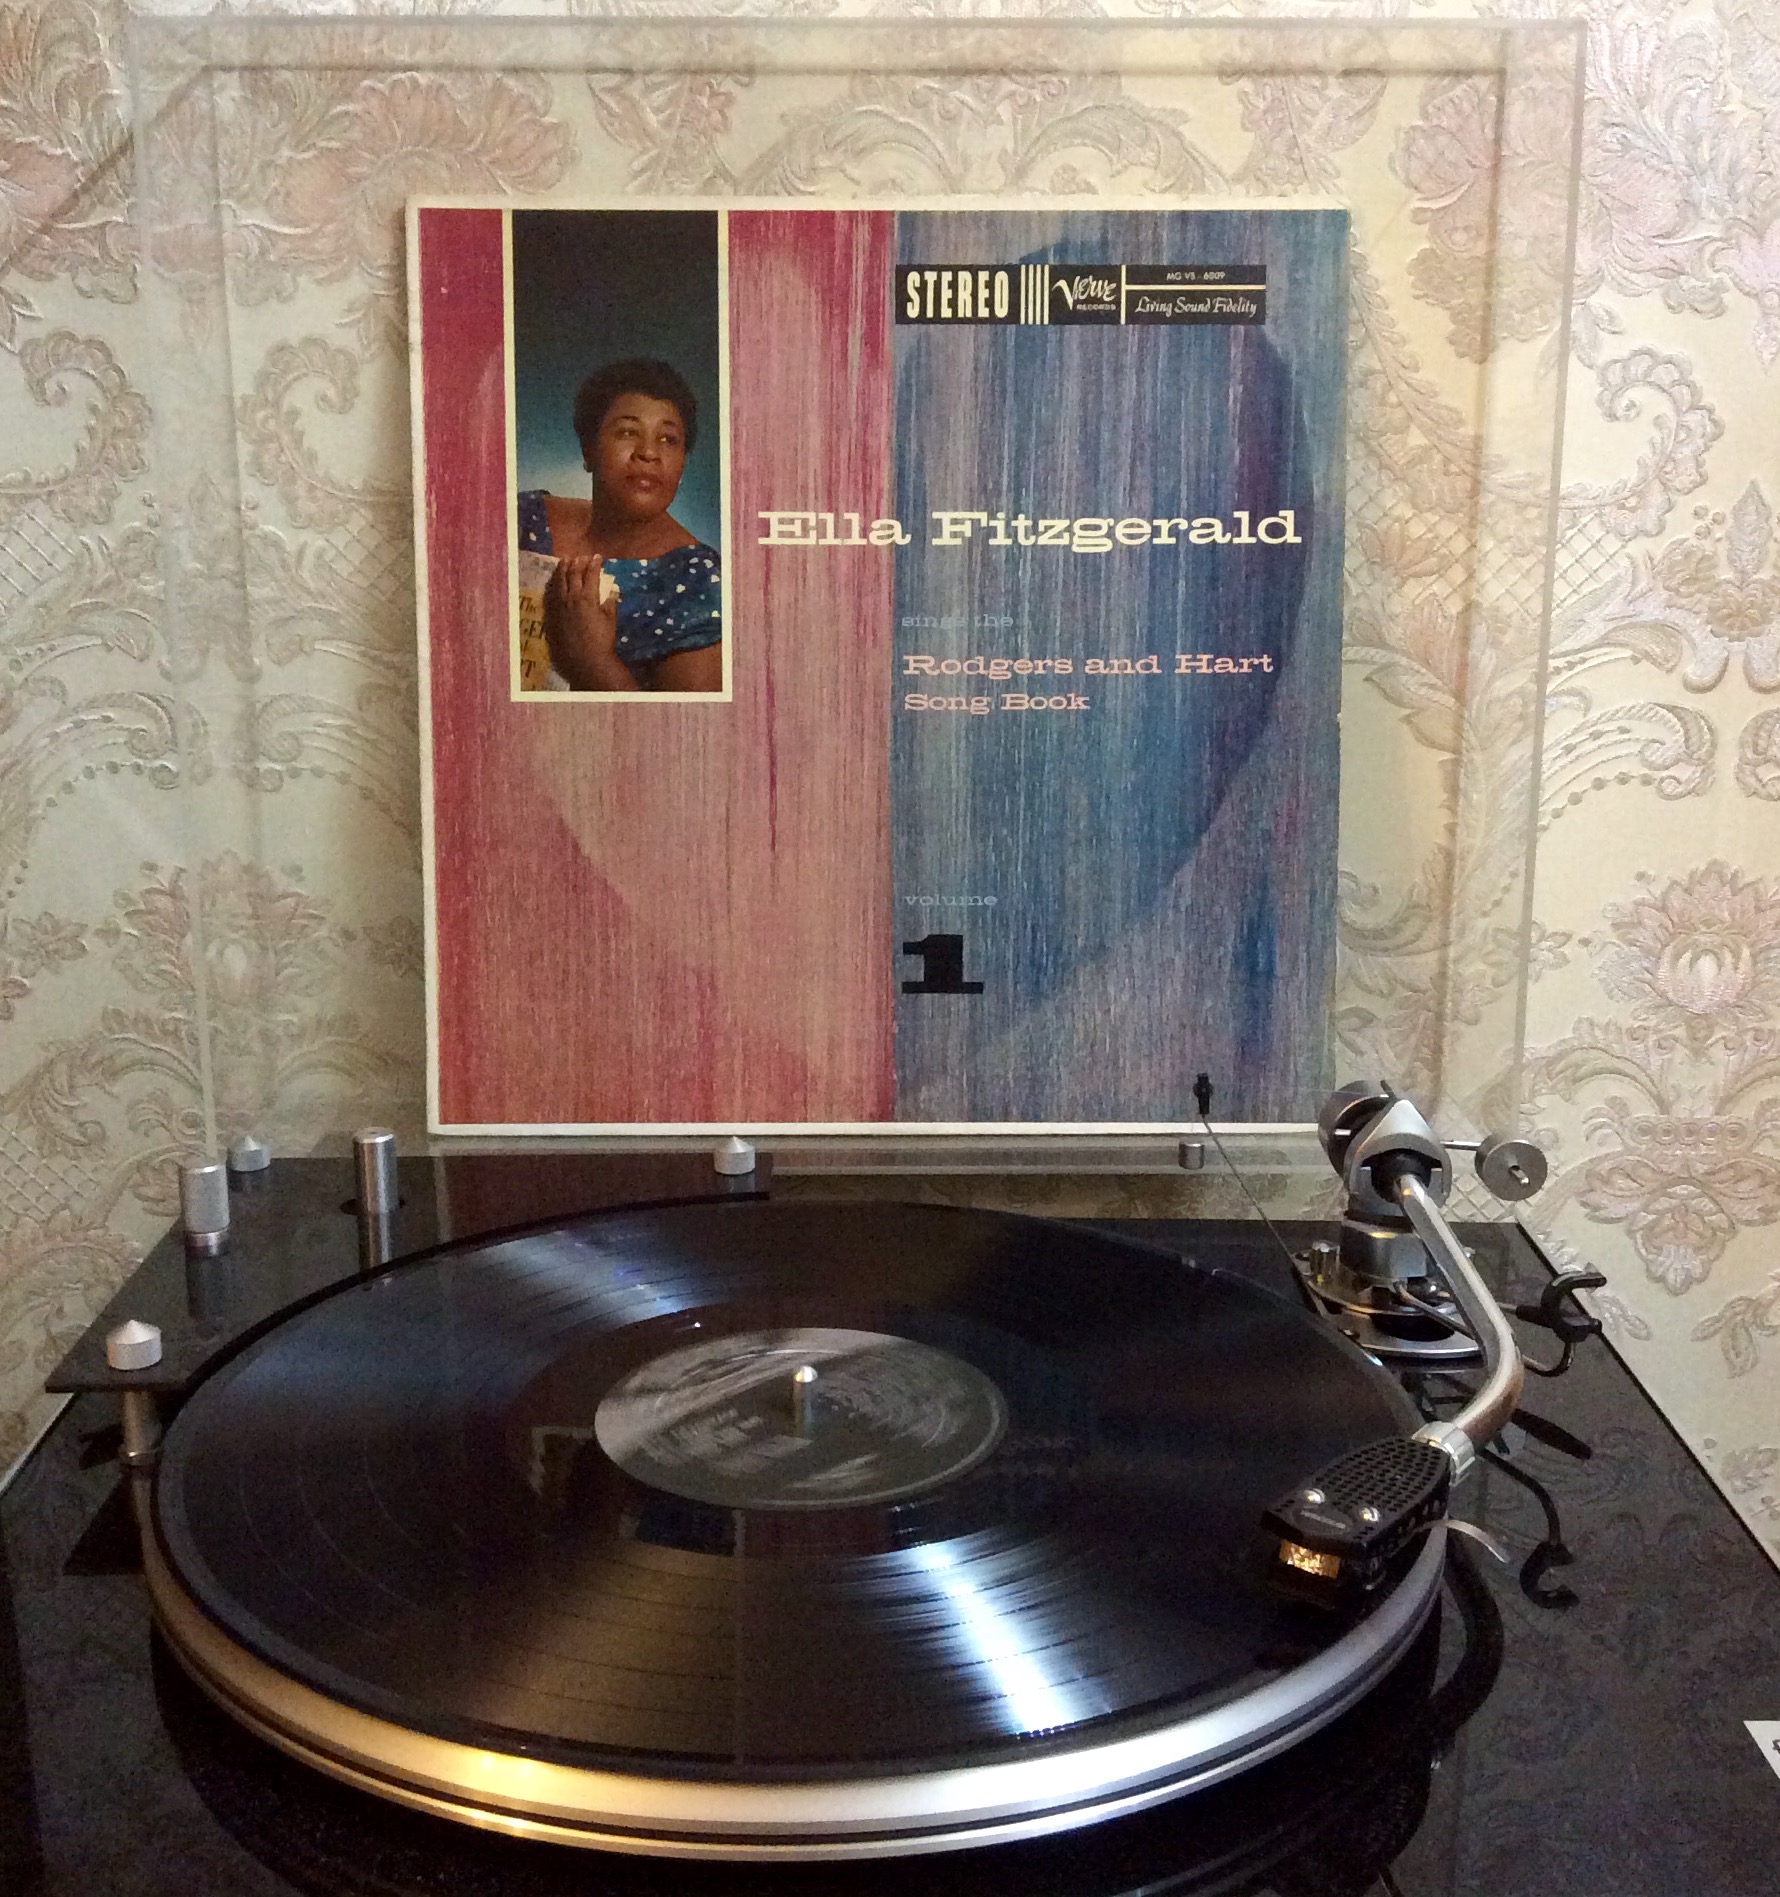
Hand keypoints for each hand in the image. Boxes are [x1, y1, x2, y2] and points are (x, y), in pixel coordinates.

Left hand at [546, 555, 635, 690]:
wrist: (585, 660)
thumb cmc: (602, 641)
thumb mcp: (610, 620)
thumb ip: (610, 603)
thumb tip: (612, 592)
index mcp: (588, 597)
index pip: (591, 574)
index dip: (595, 563)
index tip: (598, 556)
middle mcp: (571, 597)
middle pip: (573, 573)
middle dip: (578, 562)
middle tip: (581, 556)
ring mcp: (559, 605)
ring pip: (559, 581)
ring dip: (562, 568)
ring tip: (565, 560)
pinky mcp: (552, 613)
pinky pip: (550, 593)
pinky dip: (553, 583)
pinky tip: (555, 580)